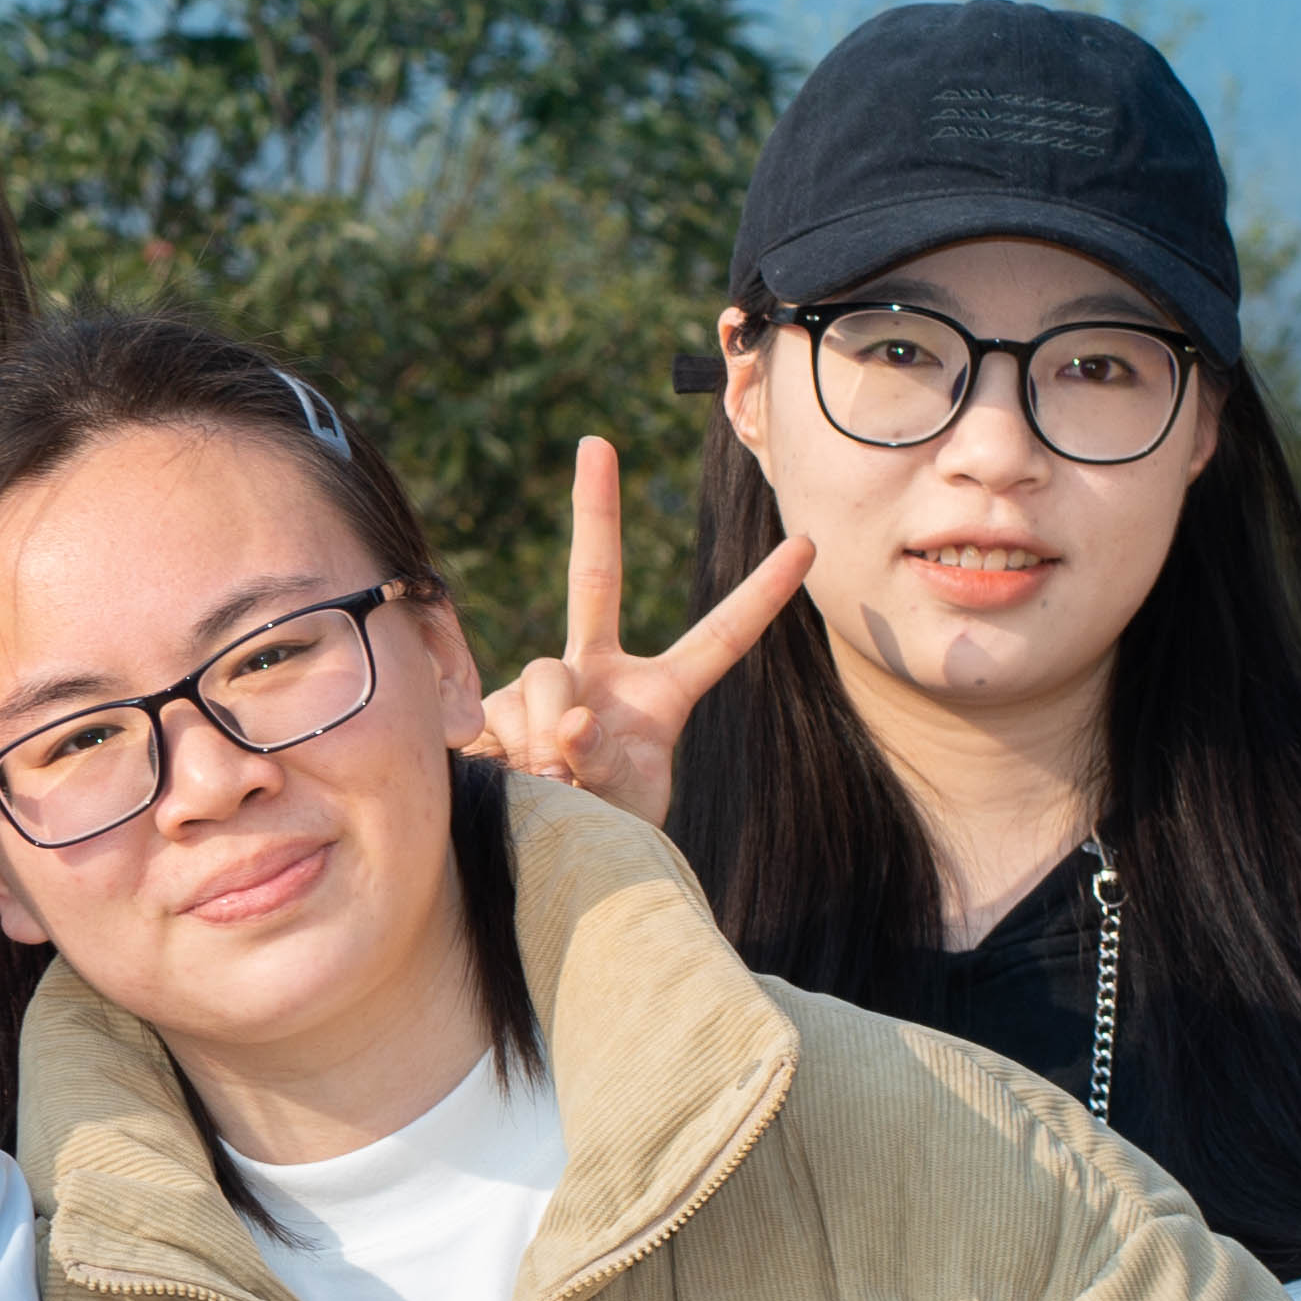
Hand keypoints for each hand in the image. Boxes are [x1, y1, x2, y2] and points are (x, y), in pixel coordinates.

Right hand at [461, 441, 808, 832]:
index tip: (807, 545)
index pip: (720, 639)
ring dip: (550, 733)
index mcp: (660, 696)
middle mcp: (601, 673)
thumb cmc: (604, 835)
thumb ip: (603, 761)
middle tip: (594, 443)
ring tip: (552, 784)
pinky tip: (509, 776)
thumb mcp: (626, 806)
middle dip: (594, 509)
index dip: (762, 595)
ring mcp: (547, 685)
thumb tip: (571, 719)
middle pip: (595, 579)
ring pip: (545, 675)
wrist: (540, 857)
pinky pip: (503, 710)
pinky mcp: (493, 706)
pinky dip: (508, 749)